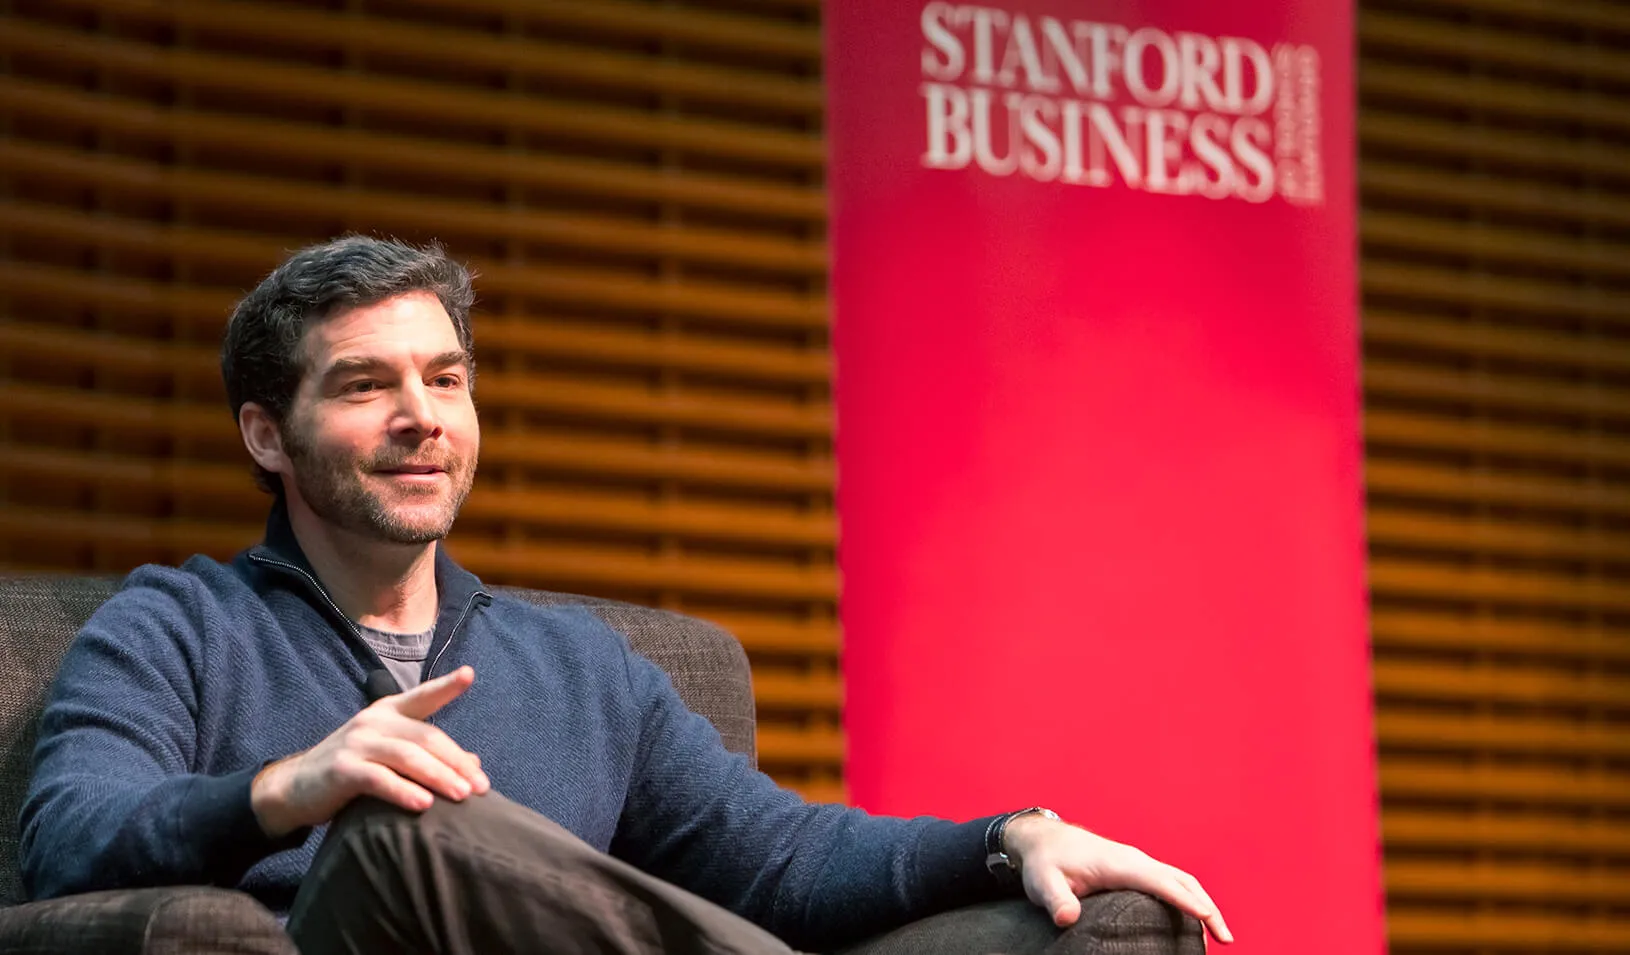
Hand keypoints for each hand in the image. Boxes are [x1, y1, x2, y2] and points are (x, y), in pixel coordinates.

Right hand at [251, 666, 490, 836]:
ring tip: (462, 796)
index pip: (422, 696)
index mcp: (388, 711)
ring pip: (408, 756)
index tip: (469, 674)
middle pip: (426, 737)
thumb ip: (427, 755)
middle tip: (481, 787)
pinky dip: (404, 792)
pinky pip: (379, 779)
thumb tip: (474, 763)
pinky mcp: (342, 769)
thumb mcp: (389, 756)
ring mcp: (357, 742)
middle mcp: (374, 721)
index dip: (446, 686)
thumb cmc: (352, 770)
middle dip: (456, 762)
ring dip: (439, 776)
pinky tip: (424, 805)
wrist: (295, 788)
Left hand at [1004, 814, 1232, 943]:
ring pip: (1180, 880)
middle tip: (1226, 940)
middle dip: (1206, 907)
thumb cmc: (1044, 861)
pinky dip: (1188, 898)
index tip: (1207, 918)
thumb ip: (1056, 900)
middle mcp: (1135, 860)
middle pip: (1181, 880)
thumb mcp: (1043, 882)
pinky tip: (1192, 919)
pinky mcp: (1135, 870)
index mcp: (1119, 863)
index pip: (1159, 881)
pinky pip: (1170, 883)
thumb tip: (1067, 917)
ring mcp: (1137, 864)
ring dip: (1202, 903)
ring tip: (1217, 936)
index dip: (1184, 900)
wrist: (1042, 839)